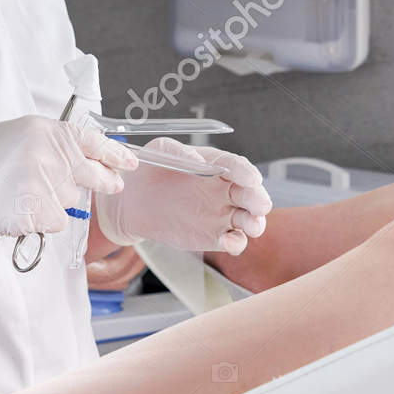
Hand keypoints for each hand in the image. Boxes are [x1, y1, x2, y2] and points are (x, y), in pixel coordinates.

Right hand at [0, 115, 138, 260]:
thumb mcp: (18, 136)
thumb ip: (53, 145)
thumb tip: (88, 159)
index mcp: (45, 131)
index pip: (91, 141)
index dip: (115, 154)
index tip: (130, 163)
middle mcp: (48, 154)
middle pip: (91, 175)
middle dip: (105, 181)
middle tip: (113, 185)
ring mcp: (43, 184)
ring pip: (70, 202)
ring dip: (54, 202)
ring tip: (20, 193)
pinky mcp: (36, 211)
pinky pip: (55, 221)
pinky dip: (41, 220)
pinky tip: (17, 209)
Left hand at [94, 138, 271, 254]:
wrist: (134, 200)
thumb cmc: (150, 168)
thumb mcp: (160, 150)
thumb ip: (179, 152)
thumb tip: (199, 162)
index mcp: (217, 164)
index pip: (237, 167)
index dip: (247, 173)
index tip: (251, 178)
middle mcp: (225, 188)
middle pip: (250, 194)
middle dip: (258, 199)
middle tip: (260, 205)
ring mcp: (222, 213)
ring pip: (248, 219)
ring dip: (255, 223)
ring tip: (253, 226)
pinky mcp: (214, 236)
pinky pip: (232, 240)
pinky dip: (236, 243)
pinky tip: (229, 242)